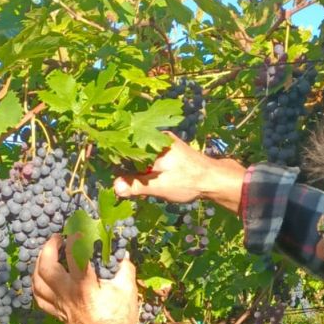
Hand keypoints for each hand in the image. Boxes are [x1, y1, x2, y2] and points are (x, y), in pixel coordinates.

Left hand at [33, 235, 138, 323]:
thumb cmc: (120, 317)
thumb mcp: (127, 289)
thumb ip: (124, 266)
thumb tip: (120, 251)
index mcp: (85, 286)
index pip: (75, 255)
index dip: (74, 239)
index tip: (77, 231)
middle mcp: (67, 294)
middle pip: (46, 267)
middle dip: (48, 248)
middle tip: (57, 238)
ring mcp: (59, 305)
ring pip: (37, 282)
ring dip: (39, 264)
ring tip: (46, 254)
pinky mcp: (57, 314)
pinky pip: (39, 298)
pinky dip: (36, 285)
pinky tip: (41, 277)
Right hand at [113, 133, 245, 214]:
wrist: (214, 180)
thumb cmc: (188, 181)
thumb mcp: (159, 186)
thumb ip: (136, 186)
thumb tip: (115, 187)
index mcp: (155, 140)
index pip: (127, 146)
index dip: (116, 159)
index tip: (109, 171)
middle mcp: (159, 137)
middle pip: (133, 149)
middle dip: (125, 165)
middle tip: (120, 180)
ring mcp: (165, 143)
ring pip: (141, 154)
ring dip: (135, 167)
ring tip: (130, 180)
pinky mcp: (169, 151)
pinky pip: (150, 156)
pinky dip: (145, 167)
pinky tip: (144, 178)